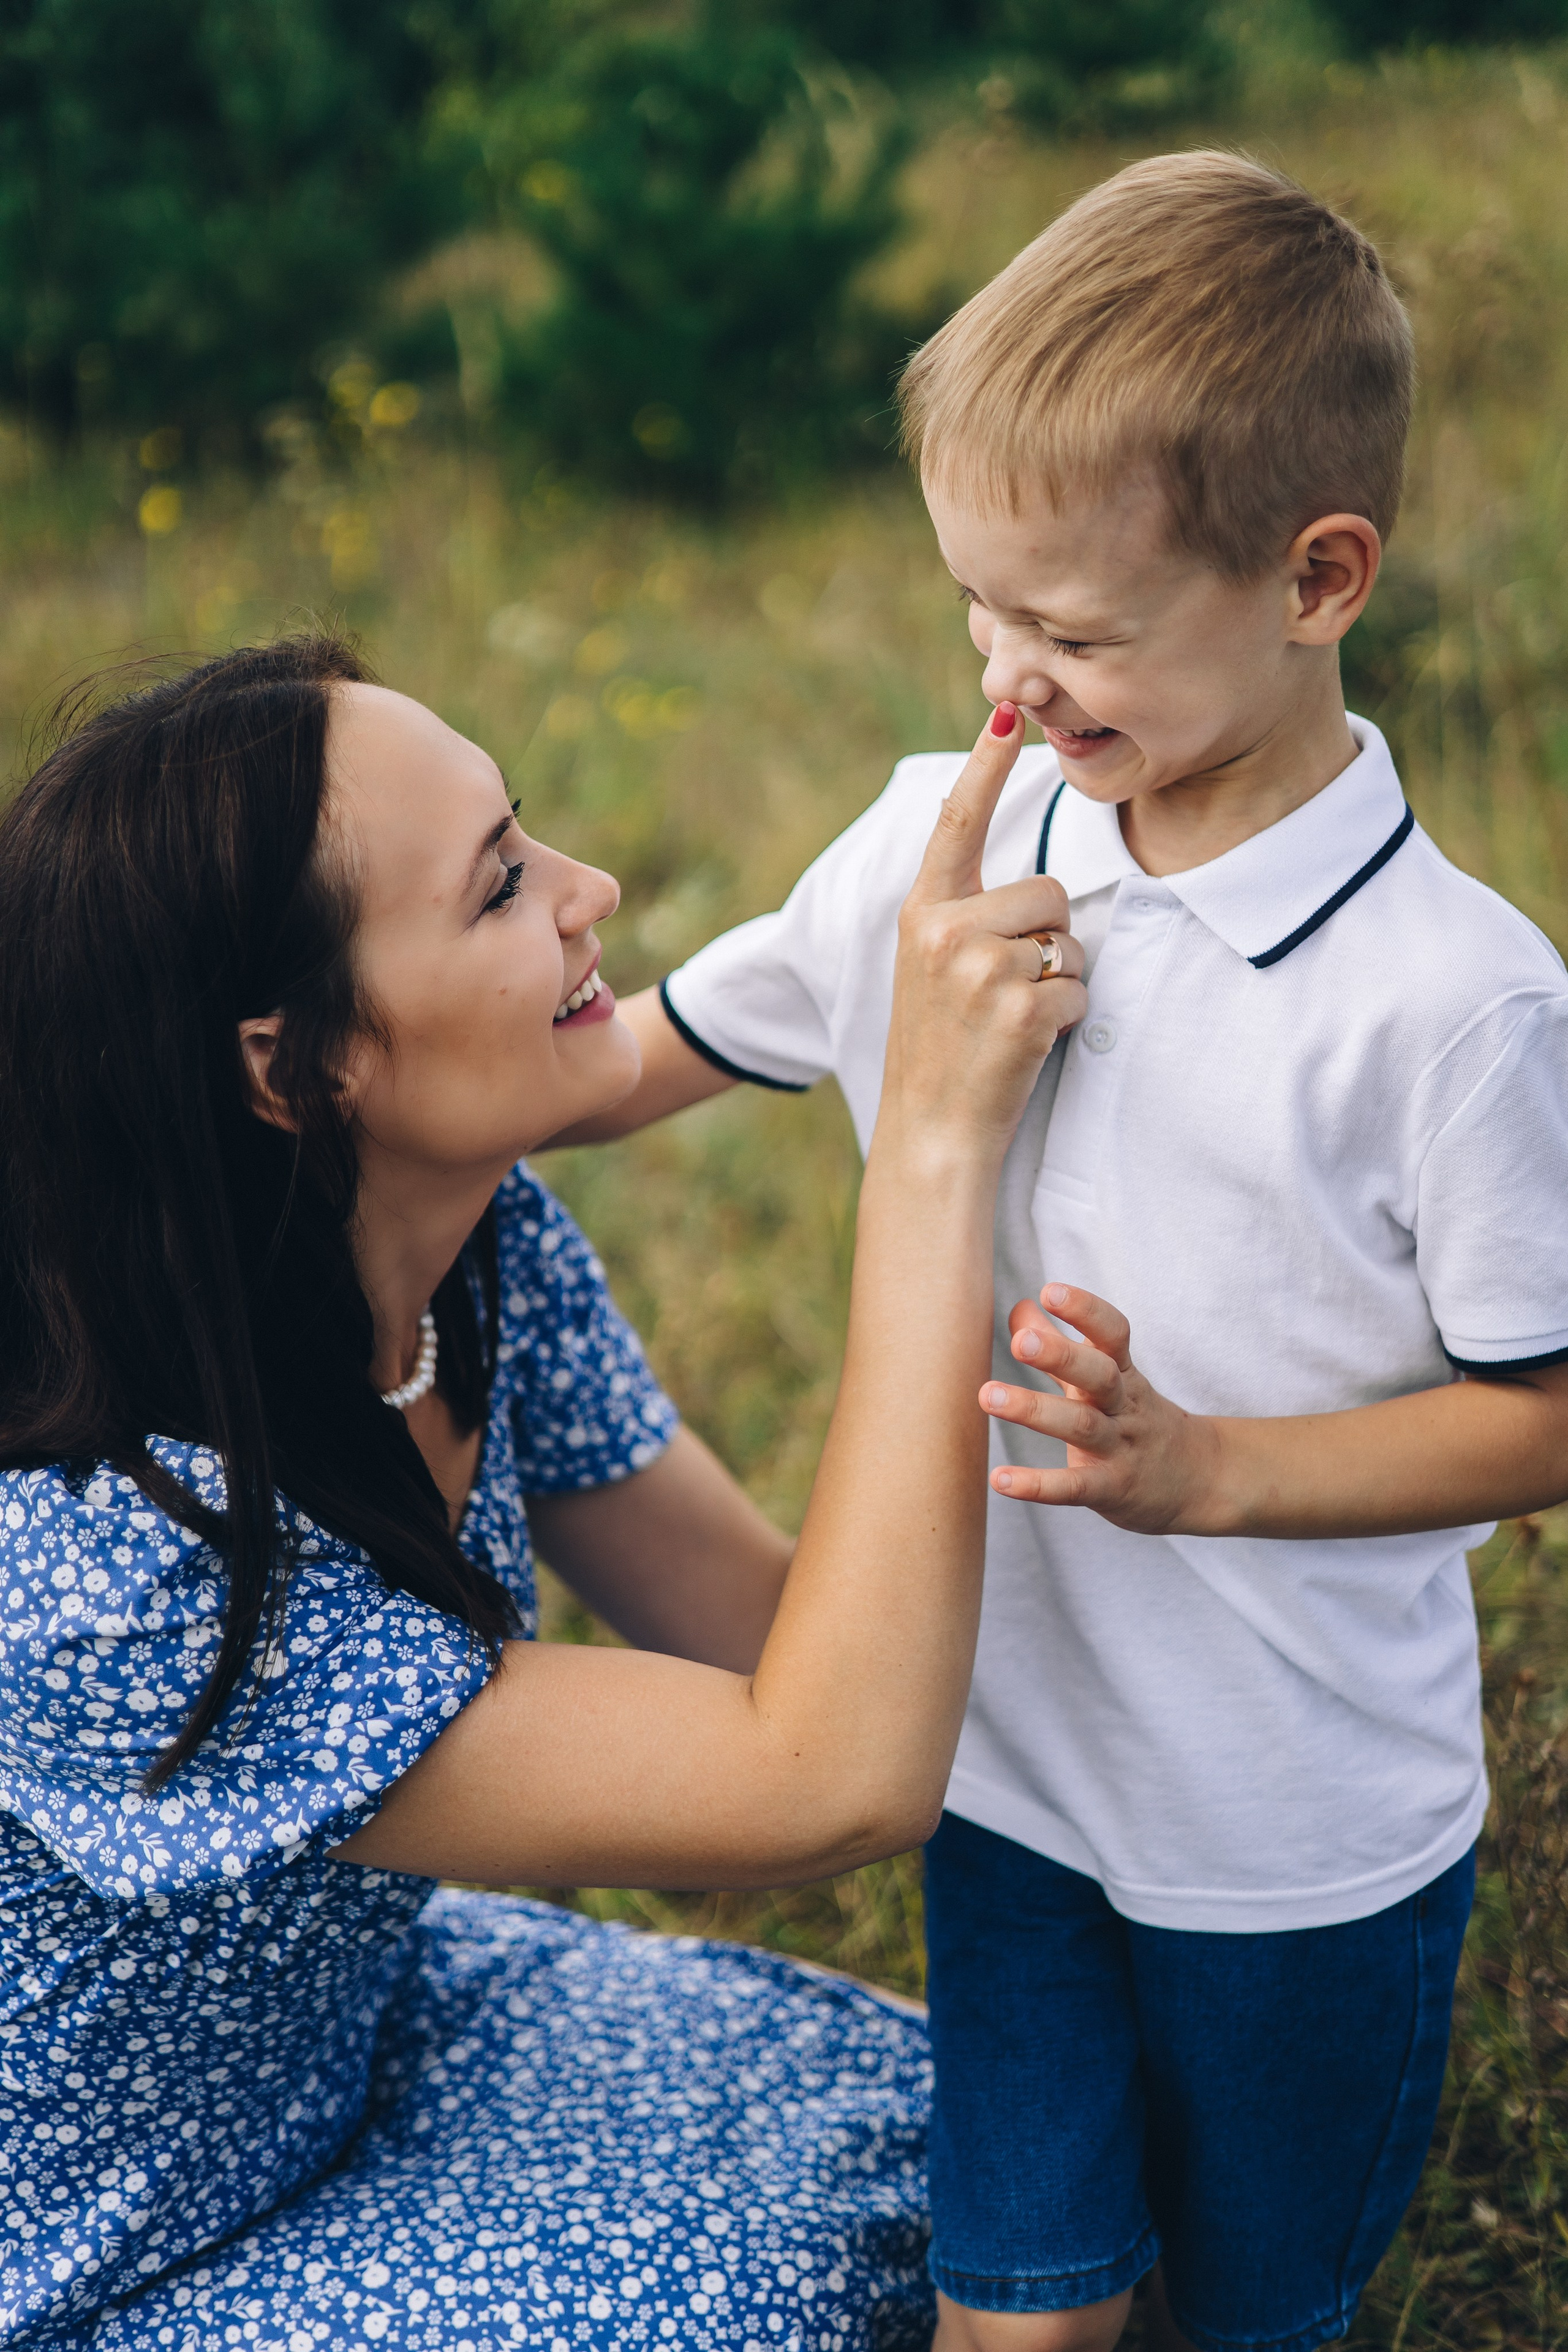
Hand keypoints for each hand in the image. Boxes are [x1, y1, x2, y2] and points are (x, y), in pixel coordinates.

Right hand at [880, 706, 1087, 1163]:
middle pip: (1048, 891)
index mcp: (923, 913)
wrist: (930, 1131)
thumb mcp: (931, 967)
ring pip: (1069, 940)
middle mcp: (948, 930)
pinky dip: (1066, 1019)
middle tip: (1006, 991)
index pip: (958, 823)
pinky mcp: (1023, 1008)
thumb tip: (1029, 884)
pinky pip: (1080, 988)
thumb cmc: (940, 1049)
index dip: (986, 767)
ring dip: (1059, 980)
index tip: (1008, 711)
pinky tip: (1024, 1045)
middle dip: (1049, 936)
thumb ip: (964, 916)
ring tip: (1011, 1019)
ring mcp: (984, 969)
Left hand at [982, 1284, 1221, 1534]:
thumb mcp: (1107, 1378)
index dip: (1086, 1310)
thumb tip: (1020, 1306)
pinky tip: (999, 1479)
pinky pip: (1074, 1487)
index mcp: (1123, 1373)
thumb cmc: (1135, 1419)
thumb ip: (1061, 1345)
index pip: (1113, 1334)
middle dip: (1062, 1356)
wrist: (1198, 1479)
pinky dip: (1038, 1485)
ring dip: (1035, 1410)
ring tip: (988, 1395)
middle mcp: (1124, 1406)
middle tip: (1021, 1342)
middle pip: (1100, 1375)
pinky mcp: (1111, 1489)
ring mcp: (1120, 1448)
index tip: (1050, 1290)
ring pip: (1082, 1426)